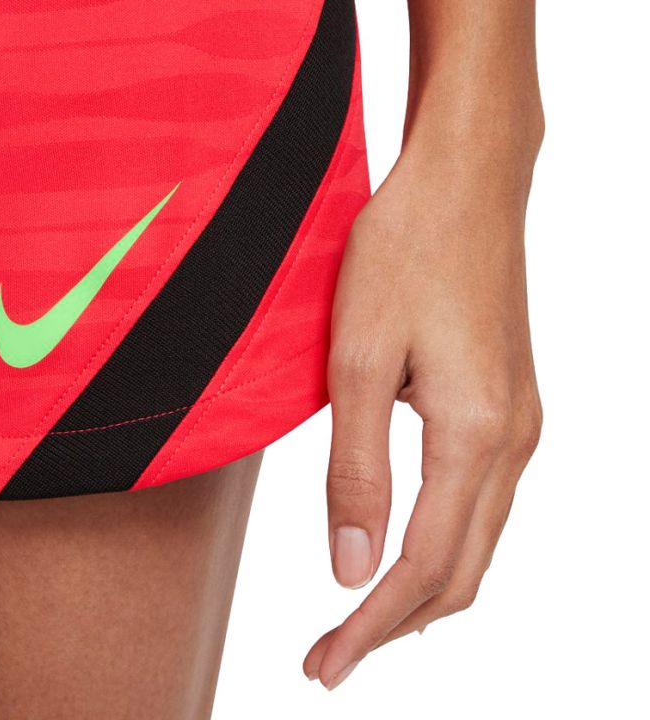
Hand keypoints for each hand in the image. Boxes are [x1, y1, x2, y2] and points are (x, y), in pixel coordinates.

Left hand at [303, 134, 542, 688]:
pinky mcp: (508, 399)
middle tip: (332, 655)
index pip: (423, 567)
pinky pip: (482, 499)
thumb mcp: (359, 360)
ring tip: (363, 617)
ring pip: (477, 539)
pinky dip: (444, 542)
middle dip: (395, 622)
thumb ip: (357, 468)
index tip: (324, 663)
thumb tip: (352, 568)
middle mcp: (513, 439)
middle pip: (462, 569)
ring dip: (422, 587)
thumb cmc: (406, 252)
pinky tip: (407, 544)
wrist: (464, 182)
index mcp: (475, 435)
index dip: (370, 626)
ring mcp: (520, 419)